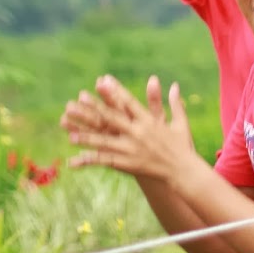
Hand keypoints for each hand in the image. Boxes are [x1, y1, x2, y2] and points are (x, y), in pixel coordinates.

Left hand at [62, 74, 195, 182]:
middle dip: (94, 109)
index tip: (103, 81)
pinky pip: (106, 161)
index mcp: (149, 121)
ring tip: (70, 133)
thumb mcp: (180, 122)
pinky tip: (77, 159)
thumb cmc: (182, 146)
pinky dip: (91, 159)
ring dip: (87, 137)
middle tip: (78, 101)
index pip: (128, 102)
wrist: (183, 171)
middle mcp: (138, 133)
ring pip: (104, 141)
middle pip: (112, 118)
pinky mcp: (128, 164)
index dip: (114, 91)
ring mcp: (131, 149)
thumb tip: (175, 84)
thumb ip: (174, 103)